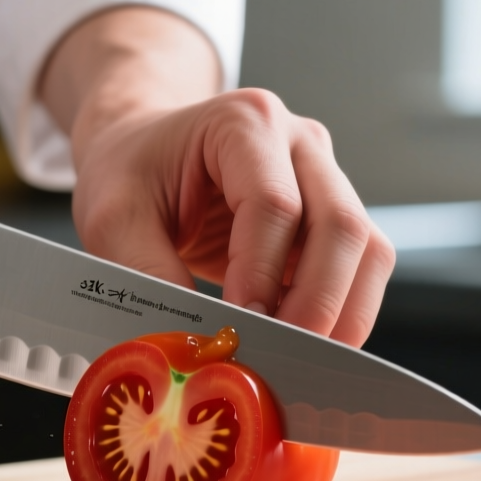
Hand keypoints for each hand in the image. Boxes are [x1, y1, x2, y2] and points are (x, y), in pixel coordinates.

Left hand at [42, 8, 393, 346]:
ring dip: (342, 314)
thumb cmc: (132, 173)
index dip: (263, 274)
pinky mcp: (334, 217)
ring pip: (367, 250)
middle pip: (341, 225)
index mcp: (244, 122)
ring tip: (295, 358)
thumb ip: (146, 272)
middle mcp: (300, 143)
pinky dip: (341, 313)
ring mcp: (326, 177)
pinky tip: (302, 342)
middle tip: (279, 357)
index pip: (276, 203)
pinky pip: (362, 269)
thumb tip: (195, 341)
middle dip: (316, 303)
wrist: (146, 153)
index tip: (241, 326)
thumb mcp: (113, 218)